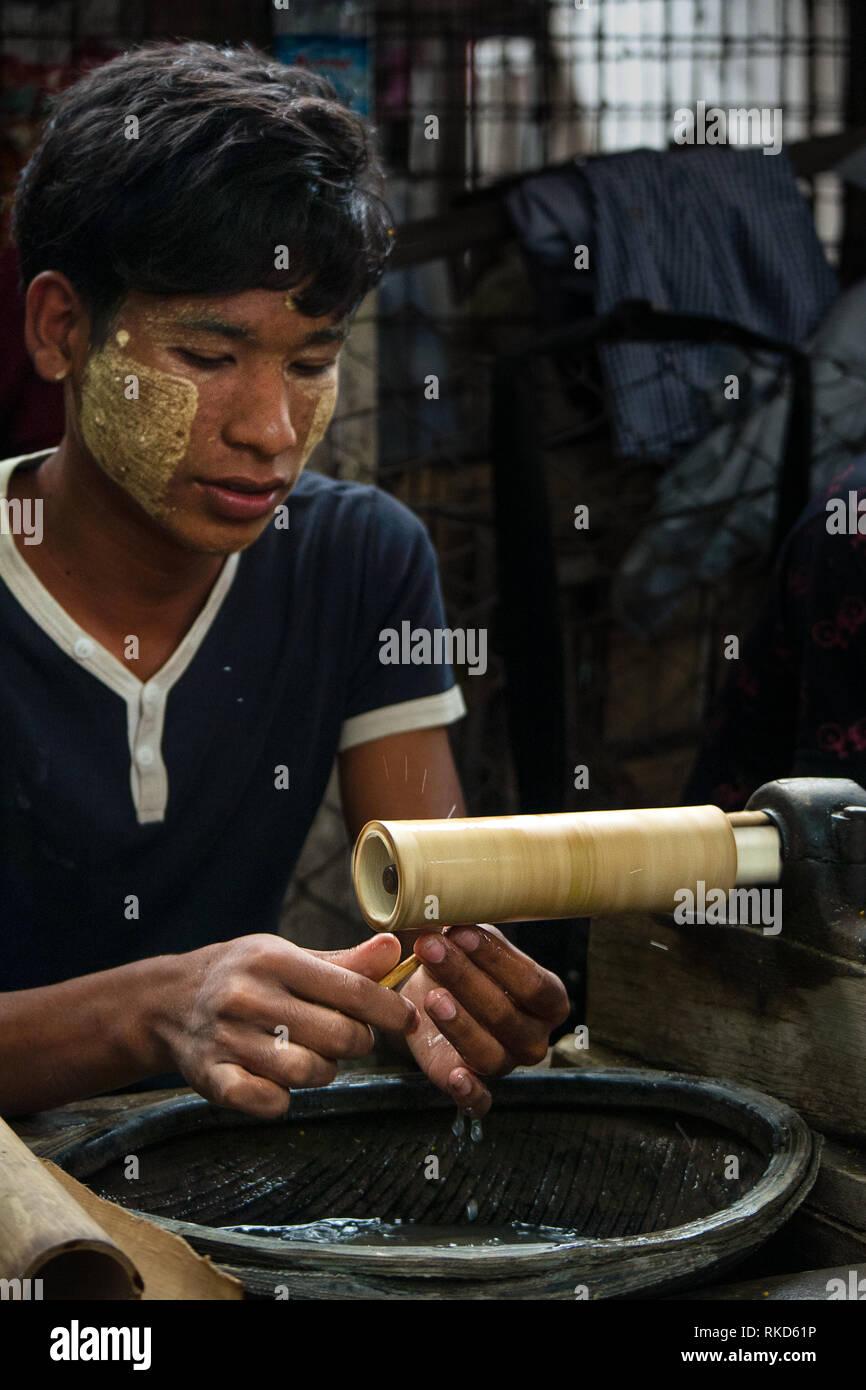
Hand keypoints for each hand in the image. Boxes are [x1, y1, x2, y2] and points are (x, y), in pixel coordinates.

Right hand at [153, 933, 416, 1117]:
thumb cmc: (245, 976)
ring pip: (309, 1072)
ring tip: (312, 1056)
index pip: (352, 990)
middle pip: (338, 1036)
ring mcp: (228, 1038)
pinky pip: (268, 1102)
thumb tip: (395, 950)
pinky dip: (282, 1099)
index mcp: (274, 960)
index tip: (406, 1018)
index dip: (389, 1009)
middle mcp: (249, 996)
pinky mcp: (211, 1078)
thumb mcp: (290, 957)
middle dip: (357, 1042)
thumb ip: (345, 963)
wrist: (168, 1001)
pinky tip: (278, 1082)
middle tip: (348, 1038)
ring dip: (323, 1071)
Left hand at [397, 926, 569, 1116]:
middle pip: (507, 1015)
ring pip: (490, 1052)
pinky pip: (480, 1101)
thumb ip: (465, 929)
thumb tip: (444, 905)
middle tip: (432, 950)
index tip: (460, 933)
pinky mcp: (475, 1086)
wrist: (432, 995)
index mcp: (548, 1000)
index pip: (533, 984)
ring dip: (460, 1025)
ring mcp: (506, 1063)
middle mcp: (533, 1036)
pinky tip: (455, 1076)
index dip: (497, 960)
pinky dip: (470, 1093)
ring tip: (432, 997)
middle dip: (466, 980)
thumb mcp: (469, 941)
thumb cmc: (463, 963)